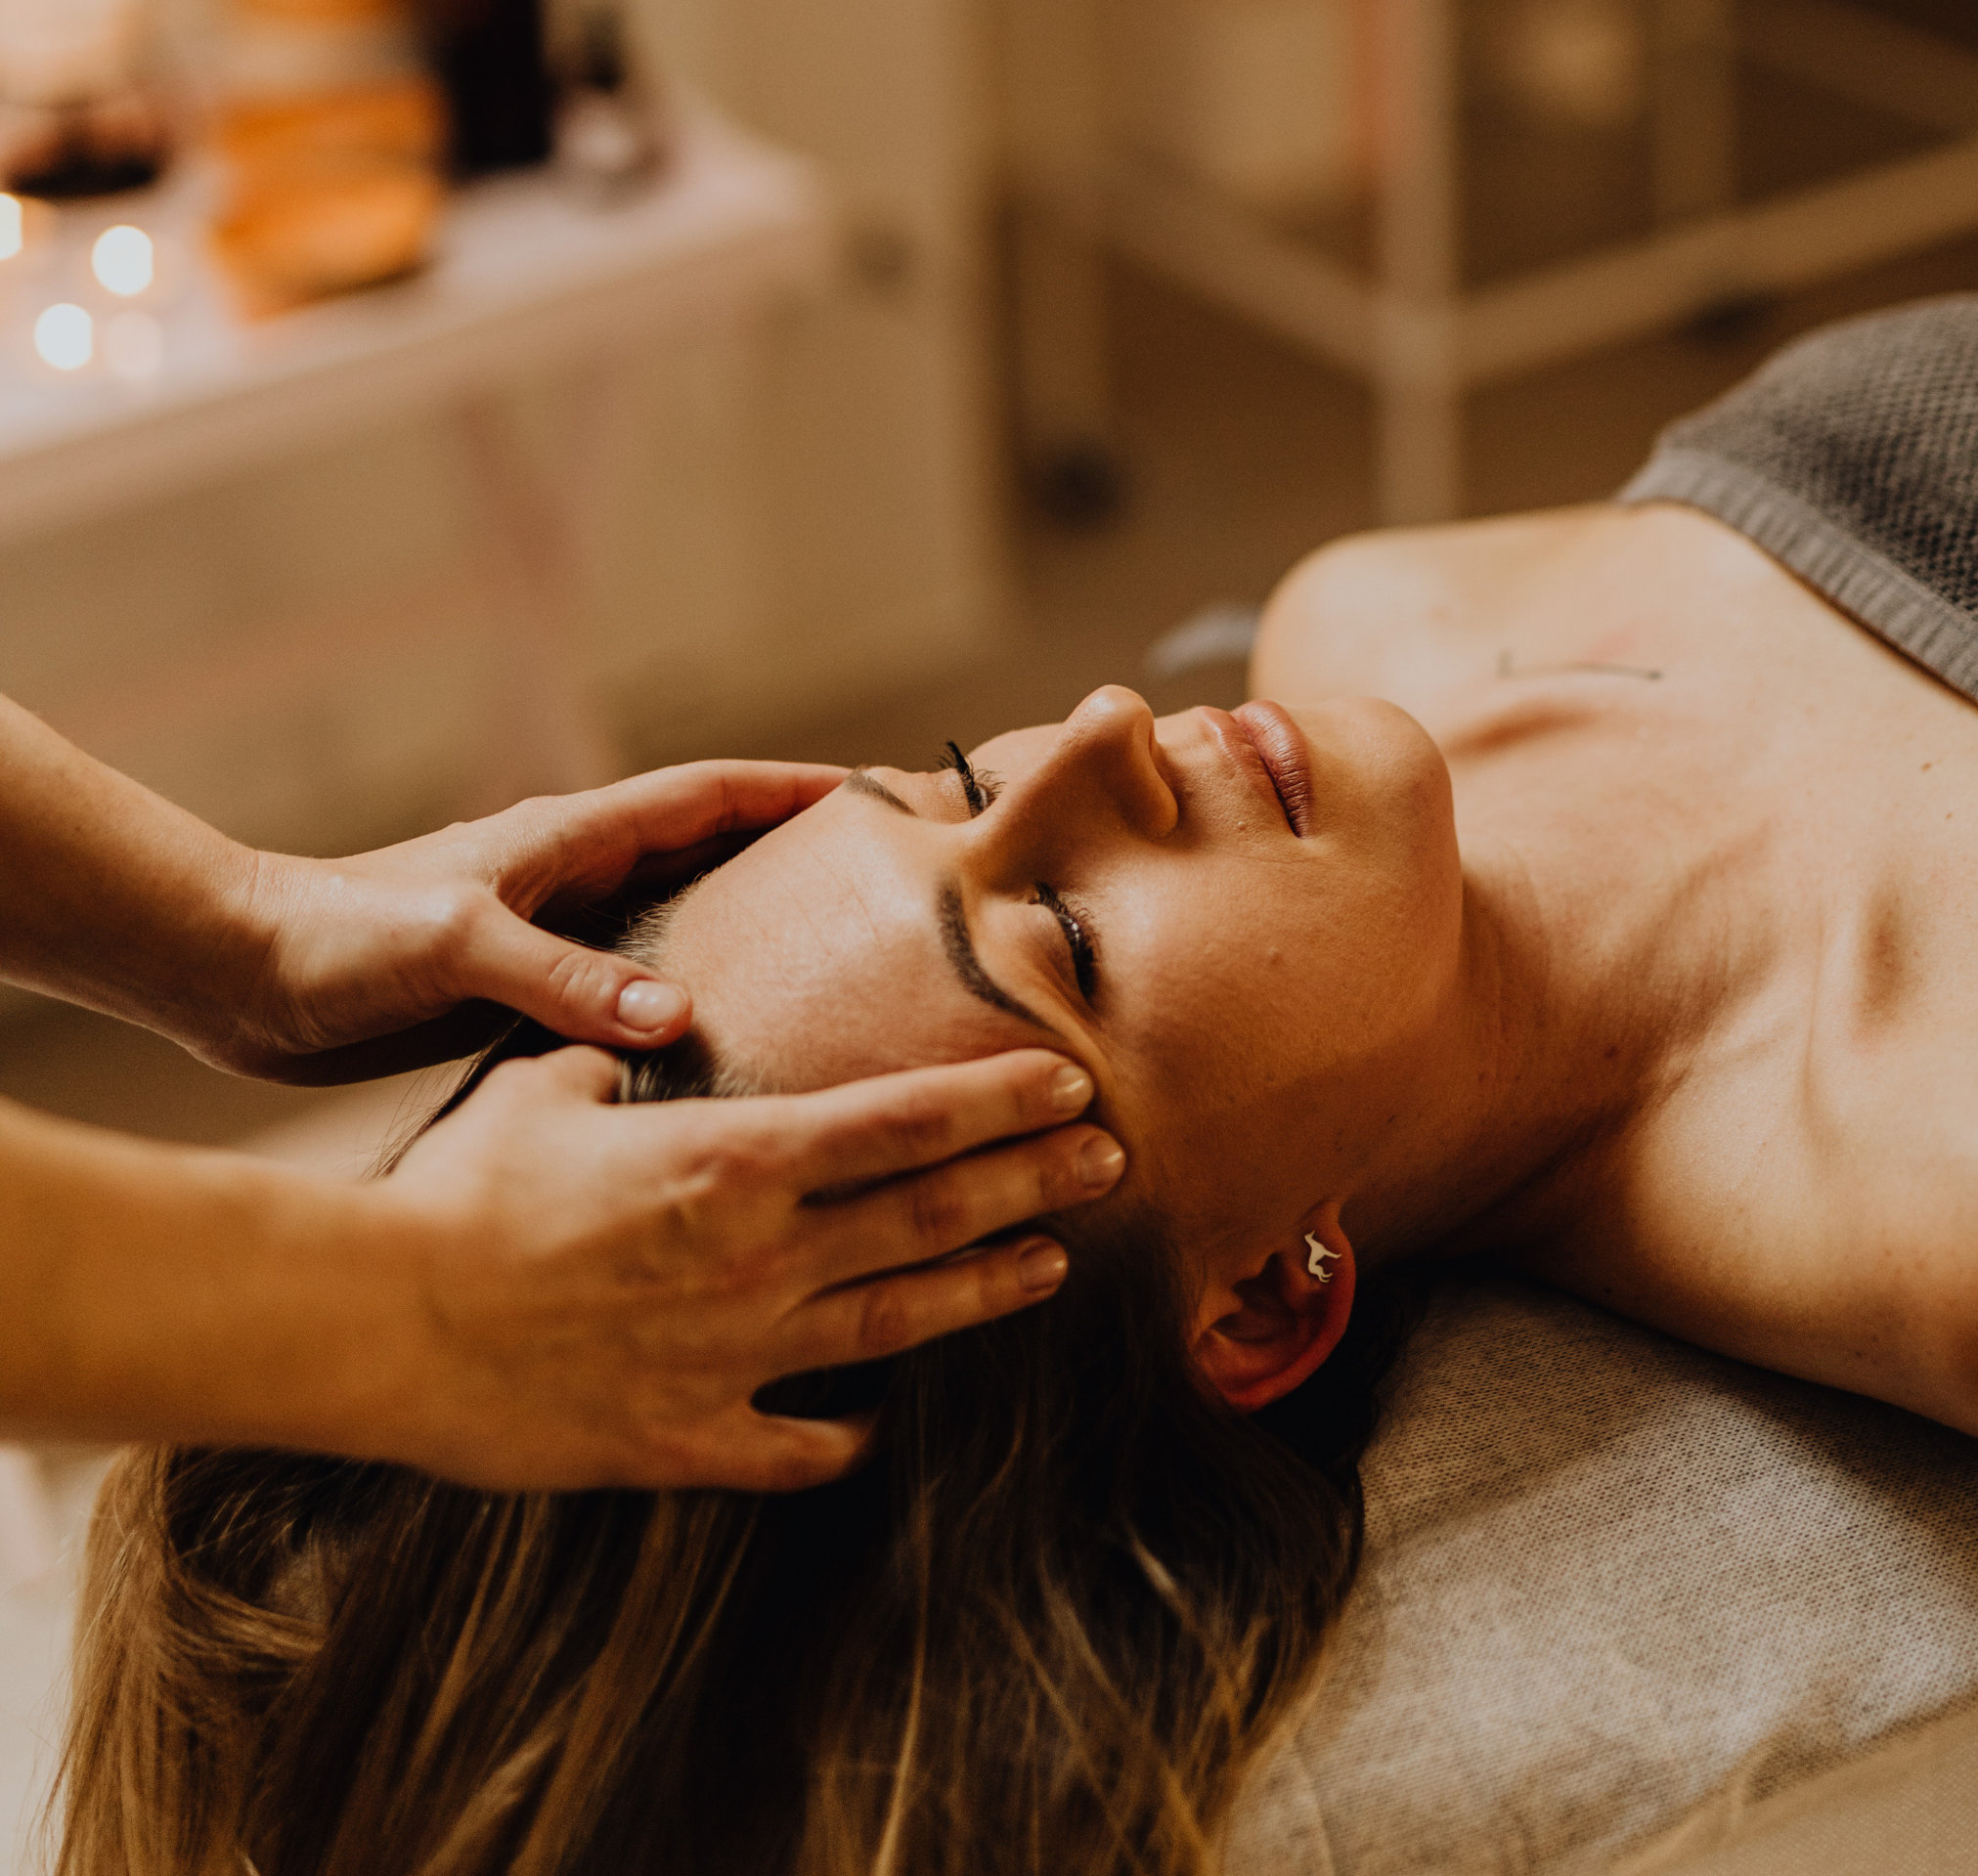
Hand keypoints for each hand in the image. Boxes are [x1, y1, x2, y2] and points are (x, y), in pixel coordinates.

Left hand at [215, 761, 844, 1082]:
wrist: (237, 976)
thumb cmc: (336, 937)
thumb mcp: (456, 947)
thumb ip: (564, 978)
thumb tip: (682, 1014)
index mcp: (571, 840)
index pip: (710, 796)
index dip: (796, 789)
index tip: (882, 792)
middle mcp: (577, 880)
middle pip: (715, 857)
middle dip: (798, 861)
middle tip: (889, 894)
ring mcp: (557, 937)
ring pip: (682, 927)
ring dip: (752, 939)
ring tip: (840, 980)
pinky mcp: (528, 995)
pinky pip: (637, 993)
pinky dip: (692, 1007)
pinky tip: (729, 1054)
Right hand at [369, 1045, 1126, 1490]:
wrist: (376, 1318)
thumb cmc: (456, 1188)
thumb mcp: (550, 1088)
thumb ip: (625, 1055)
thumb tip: (655, 1018)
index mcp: (736, 1161)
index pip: (906, 1120)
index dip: (1001, 1100)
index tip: (1069, 1081)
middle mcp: (761, 1257)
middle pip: (931, 1214)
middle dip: (1033, 1182)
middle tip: (1109, 1160)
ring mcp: (736, 1357)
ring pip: (899, 1324)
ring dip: (984, 1289)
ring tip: (1053, 1266)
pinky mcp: (687, 1439)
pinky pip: (796, 1449)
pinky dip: (846, 1439)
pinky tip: (879, 1430)